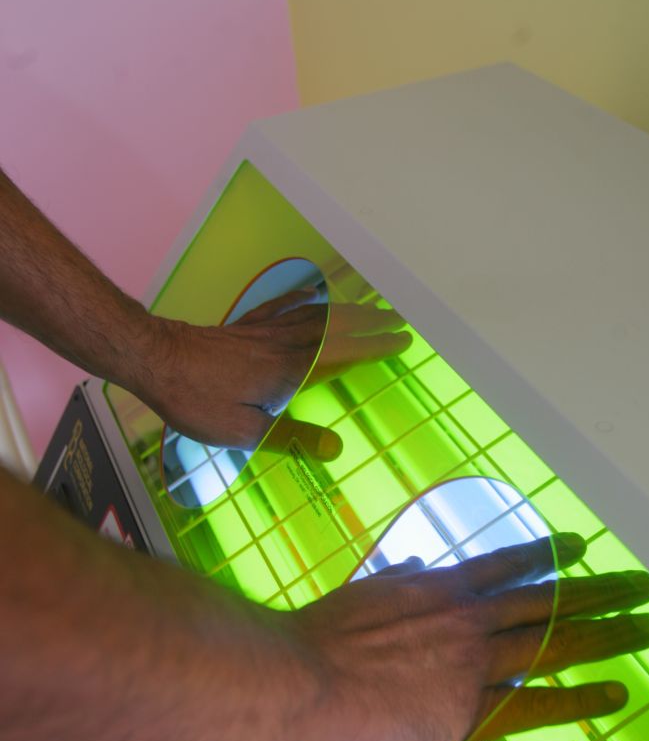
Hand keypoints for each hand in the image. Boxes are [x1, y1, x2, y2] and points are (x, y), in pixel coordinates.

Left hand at [140, 295, 410, 455]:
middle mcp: (283, 345)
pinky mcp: (245, 326)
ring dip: (346, 310)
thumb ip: (291, 437)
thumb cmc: (196, 399)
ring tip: (370, 307)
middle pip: (335, 328)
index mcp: (289, 371)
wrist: (154, 359)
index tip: (401, 340)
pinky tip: (313, 292)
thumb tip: (336, 448)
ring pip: (315, 314)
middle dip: (369, 323)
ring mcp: (263, 331)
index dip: (374, 347)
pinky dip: (304, 298)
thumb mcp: (244, 431)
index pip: (343, 355)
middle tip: (397, 318)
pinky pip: (283, 307)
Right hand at [282, 535, 648, 740]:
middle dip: (602, 590)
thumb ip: (398, 577)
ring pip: (558, 642)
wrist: (302, 680)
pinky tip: (617, 693)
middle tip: (641, 584)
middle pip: (550, 600)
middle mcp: (471, 619)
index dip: (550, 554)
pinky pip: (539, 703)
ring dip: (610, 632)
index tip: (581, 547)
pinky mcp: (473, 712)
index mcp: (441, 588)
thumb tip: (419, 561)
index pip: (510, 565)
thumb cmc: (318, 637)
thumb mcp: (362, 591)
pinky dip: (581, 698)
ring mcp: (477, 664)